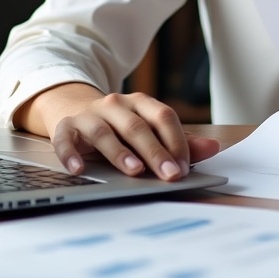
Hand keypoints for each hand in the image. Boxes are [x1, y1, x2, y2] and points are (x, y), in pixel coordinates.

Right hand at [14, 83, 220, 179]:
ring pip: (105, 132)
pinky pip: (66, 140)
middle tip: (170, 174)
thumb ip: (179, 140)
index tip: (185, 166)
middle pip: (137, 126)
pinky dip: (71, 155)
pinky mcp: (65, 128)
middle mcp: (115, 104)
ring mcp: (89, 115)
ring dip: (120, 152)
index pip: (163, 116)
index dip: (176, 141)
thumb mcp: (148, 129)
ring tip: (134, 171)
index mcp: (140, 103)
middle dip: (156, 152)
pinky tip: (79, 170)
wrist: (74, 109)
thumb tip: (214, 148)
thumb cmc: (119, 126)